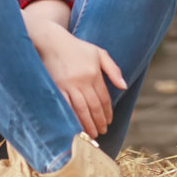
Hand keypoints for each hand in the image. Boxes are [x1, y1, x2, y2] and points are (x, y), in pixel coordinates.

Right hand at [23, 12, 126, 138]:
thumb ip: (113, 69)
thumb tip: (124, 87)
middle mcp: (83, 81)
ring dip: (87, 124)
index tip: (109, 121)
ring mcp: (68, 85)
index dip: (108, 112)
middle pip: (94, 106)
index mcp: (94, 73)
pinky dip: (72, 118)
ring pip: (81, 109)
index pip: (104, 98)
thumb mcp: (99, 53)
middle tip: (102, 132)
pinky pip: (66, 106)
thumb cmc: (77, 47)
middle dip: (99, 122)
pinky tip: (75, 127)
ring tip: (91, 135)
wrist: (52, 41)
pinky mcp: (56, 87)